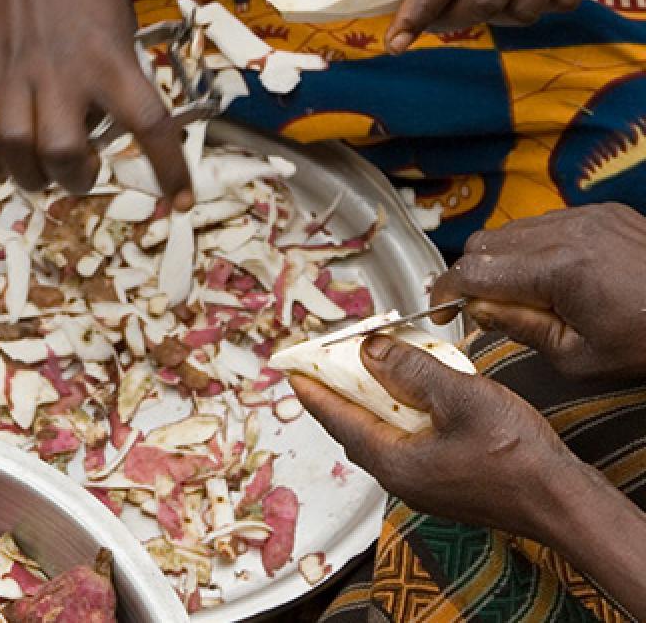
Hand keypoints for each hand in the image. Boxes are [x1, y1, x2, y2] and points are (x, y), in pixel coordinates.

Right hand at [0, 0, 190, 199]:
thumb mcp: (121, 25)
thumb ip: (119, 77)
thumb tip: (111, 126)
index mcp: (109, 61)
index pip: (149, 126)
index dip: (169, 171)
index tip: (179, 201)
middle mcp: (60, 75)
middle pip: (64, 155)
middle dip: (76, 179)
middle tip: (79, 171)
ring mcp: (9, 76)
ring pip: (15, 152)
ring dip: (30, 176)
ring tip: (39, 171)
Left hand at [291, 334, 577, 538]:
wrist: (561, 502)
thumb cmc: (516, 458)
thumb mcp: (460, 398)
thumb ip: (410, 371)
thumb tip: (368, 351)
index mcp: (393, 460)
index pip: (337, 418)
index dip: (313, 389)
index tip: (291, 369)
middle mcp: (399, 478)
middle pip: (355, 427)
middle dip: (339, 392)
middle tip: (325, 363)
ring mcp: (422, 484)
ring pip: (382, 434)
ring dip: (373, 402)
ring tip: (369, 370)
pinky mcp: (443, 482)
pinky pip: (407, 442)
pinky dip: (402, 415)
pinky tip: (415, 396)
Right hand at [431, 204, 645, 379]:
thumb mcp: (579, 359)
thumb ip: (521, 329)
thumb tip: (481, 311)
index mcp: (558, 270)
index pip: (472, 271)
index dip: (446, 293)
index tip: (442, 312)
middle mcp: (567, 232)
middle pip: (484, 244)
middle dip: (474, 275)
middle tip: (485, 308)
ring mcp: (586, 216)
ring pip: (512, 230)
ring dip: (504, 260)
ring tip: (524, 295)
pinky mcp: (603, 212)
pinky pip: (547, 223)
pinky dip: (536, 247)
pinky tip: (555, 277)